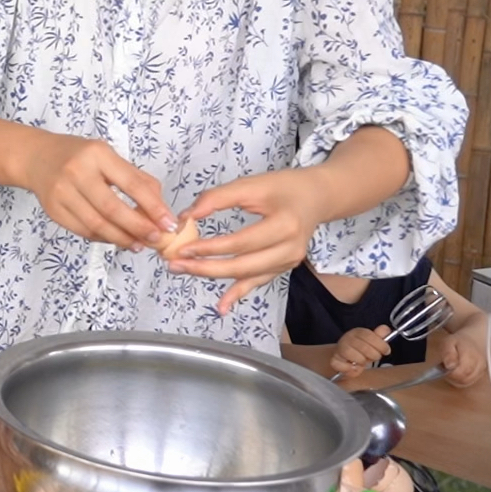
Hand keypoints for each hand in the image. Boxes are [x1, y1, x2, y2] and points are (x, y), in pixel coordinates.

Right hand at [20, 132, 175, 250]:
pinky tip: (116, 239)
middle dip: (139, 228)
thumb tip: (160, 210)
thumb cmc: (79, 156)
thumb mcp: (108, 156)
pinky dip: (104, 238)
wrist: (36, 157)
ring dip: (122, 238)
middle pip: (113, 209)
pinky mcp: (53, 210)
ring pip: (97, 225)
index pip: (131, 184)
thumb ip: (135, 179)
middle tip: (157, 239)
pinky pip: (83, 231)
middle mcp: (76, 172)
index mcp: (97, 154)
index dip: (153, 207)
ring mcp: (61, 192)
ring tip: (139, 244)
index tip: (169, 223)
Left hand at [169, 168, 327, 315]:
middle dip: (205, 267)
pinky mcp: (283, 267)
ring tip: (184, 272)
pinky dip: (238, 293)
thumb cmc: (282, 187)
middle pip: (243, 265)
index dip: (210, 247)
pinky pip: (257, 281)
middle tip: (175, 265)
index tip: (182, 247)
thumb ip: (217, 198)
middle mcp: (290, 248)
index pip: (240, 242)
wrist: (315, 197)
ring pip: (247, 275)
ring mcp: (289, 261)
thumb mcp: (251, 185)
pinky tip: (222, 306)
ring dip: (214, 276)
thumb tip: (186, 217)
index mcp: (285, 225)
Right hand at [330, 326, 392, 378]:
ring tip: (362, 362)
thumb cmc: (359, 350)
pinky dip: (352, 370)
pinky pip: (346, 367)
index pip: (369, 336)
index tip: (386, 351)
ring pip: (356, 357)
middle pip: (365, 347)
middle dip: (373, 355)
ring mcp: (340, 349)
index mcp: (357, 332)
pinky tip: (353, 367)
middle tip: (373, 357)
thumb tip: (385, 329)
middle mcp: (347, 338)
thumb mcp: (372, 342)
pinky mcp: (334, 360)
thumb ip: (379, 336)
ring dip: (362, 362)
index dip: (380, 345)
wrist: (342, 356)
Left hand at [440, 325, 489, 387]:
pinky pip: (470, 382)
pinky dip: (462, 380)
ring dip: (457, 379)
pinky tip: (458, 372)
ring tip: (452, 369)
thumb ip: (448, 353)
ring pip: (467, 382)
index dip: (450, 374)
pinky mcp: (482, 374)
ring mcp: (482, 370)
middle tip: (447, 369)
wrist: (474, 341)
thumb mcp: (449, 342)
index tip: (445, 368)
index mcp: (470, 354)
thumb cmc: (459, 342)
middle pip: (464, 379)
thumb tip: (449, 366)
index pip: (461, 372)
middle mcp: (479, 364)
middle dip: (452, 377)